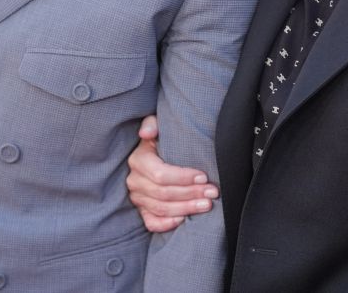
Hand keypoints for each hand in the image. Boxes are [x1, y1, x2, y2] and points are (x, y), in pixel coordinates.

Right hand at [126, 114, 220, 232]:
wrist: (155, 156)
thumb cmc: (160, 140)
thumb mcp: (156, 127)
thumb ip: (152, 124)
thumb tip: (146, 133)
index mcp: (139, 160)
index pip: (160, 174)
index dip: (183, 177)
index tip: (204, 177)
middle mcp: (135, 181)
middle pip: (164, 193)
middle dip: (191, 193)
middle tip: (212, 193)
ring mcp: (138, 198)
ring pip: (162, 208)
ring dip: (186, 208)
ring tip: (207, 204)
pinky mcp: (142, 211)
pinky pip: (152, 222)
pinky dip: (168, 223)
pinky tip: (184, 219)